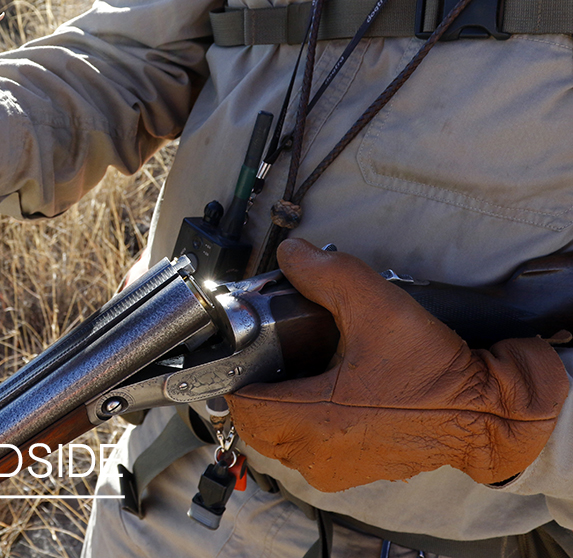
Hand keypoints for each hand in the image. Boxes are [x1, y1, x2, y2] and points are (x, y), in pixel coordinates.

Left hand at [226, 239, 568, 491]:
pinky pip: (310, 451)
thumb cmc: (435, 371)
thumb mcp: (377, 307)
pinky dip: (307, 426)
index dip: (236, 373)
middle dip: (257, 389)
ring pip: (280, 441)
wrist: (489, 415)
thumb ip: (327, 274)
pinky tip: (326, 393)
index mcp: (312, 421)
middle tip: (271, 357)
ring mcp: (336, 470)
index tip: (246, 349)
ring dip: (280, 409)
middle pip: (254, 424)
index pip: (239, 405)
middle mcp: (316, 455)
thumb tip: (291, 254)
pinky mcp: (356, 472)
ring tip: (297, 373)